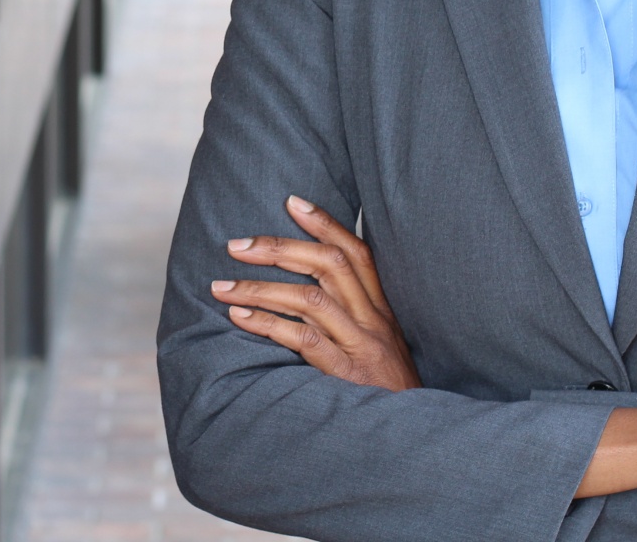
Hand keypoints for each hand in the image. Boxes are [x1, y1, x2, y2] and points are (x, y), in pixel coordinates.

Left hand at [210, 195, 419, 392]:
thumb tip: (306, 290)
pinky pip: (304, 340)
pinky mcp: (347, 374)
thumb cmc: (386, 391)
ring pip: (310, 299)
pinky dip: (269, 324)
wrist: (414, 435)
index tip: (291, 201)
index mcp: (381, 310)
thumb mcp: (381, 347)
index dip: (325, 223)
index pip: (357, 252)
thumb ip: (352, 318)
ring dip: (260, 288)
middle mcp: (374, 321)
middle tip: (236, 245)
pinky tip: (240, 318)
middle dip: (279, 247)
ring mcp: (361, 346)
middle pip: (329, 265)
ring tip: (222, 287)